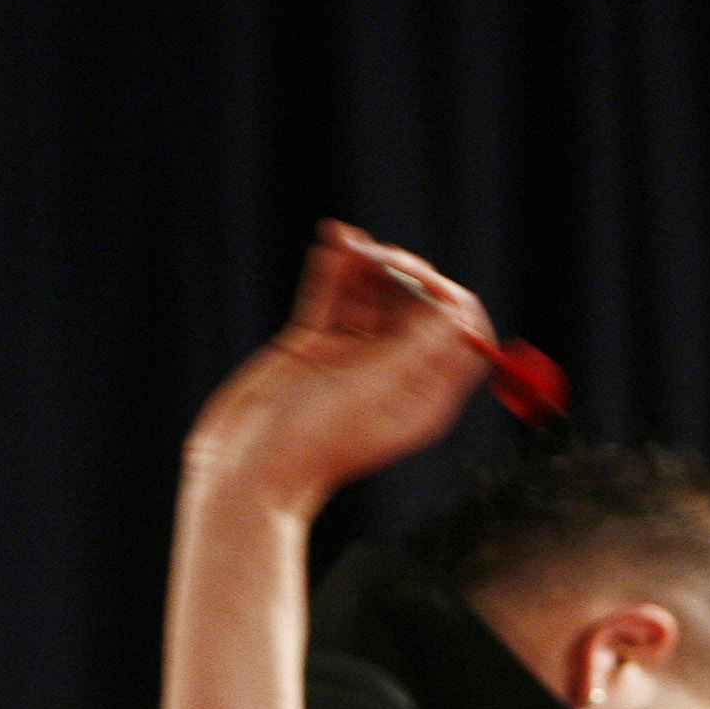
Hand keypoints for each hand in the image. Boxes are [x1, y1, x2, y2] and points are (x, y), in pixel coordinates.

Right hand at [183, 221, 491, 516]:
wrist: (249, 468)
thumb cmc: (316, 441)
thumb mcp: (375, 389)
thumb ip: (416, 346)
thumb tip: (458, 309)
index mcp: (424, 395)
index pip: (460, 337)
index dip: (449, 302)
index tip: (425, 284)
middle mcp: (393, 374)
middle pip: (417, 309)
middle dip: (404, 275)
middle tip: (380, 257)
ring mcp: (352, 360)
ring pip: (371, 299)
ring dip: (365, 265)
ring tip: (347, 240)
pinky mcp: (311, 348)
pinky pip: (329, 299)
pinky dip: (334, 272)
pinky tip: (332, 241)